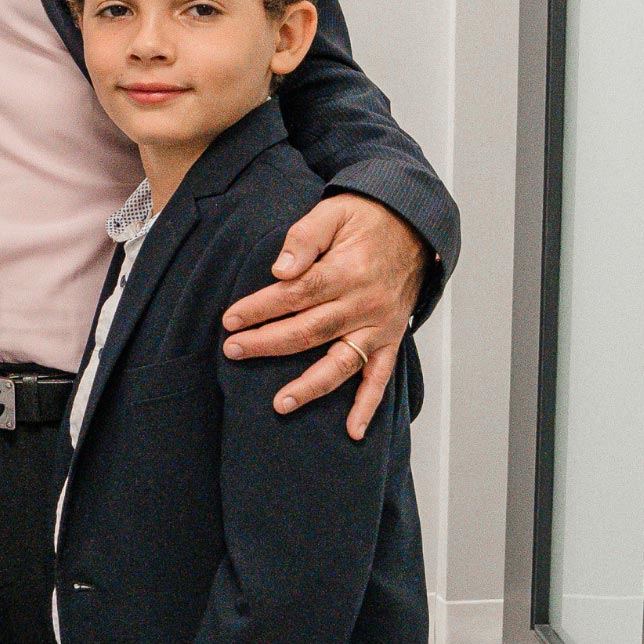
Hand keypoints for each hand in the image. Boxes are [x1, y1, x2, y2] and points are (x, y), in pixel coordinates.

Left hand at [220, 194, 427, 439]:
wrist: (414, 225)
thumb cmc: (366, 219)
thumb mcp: (333, 212)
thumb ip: (305, 237)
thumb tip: (281, 269)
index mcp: (346, 271)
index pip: (295, 295)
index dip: (260, 308)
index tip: (230, 320)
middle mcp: (364, 304)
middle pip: (309, 331)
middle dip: (267, 344)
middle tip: (232, 351)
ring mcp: (379, 326)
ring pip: (341, 363)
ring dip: (310, 387)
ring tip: (279, 404)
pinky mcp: (391, 338)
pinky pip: (381, 377)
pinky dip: (367, 405)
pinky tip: (352, 430)